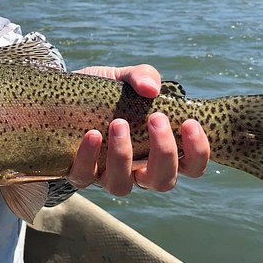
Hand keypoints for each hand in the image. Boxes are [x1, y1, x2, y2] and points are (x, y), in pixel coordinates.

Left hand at [66, 64, 209, 195]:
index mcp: (157, 151)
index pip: (191, 166)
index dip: (198, 152)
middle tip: (155, 119)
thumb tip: (151, 88)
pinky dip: (89, 157)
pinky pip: (84, 177)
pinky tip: (92, 134)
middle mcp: (136, 170)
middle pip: (163, 181)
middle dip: (163, 152)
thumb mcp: (125, 78)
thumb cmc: (105, 92)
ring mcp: (106, 174)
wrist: (64, 96)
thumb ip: (142, 76)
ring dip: (123, 156)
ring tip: (118, 123)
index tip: (189, 123)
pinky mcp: (78, 172)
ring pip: (122, 186)